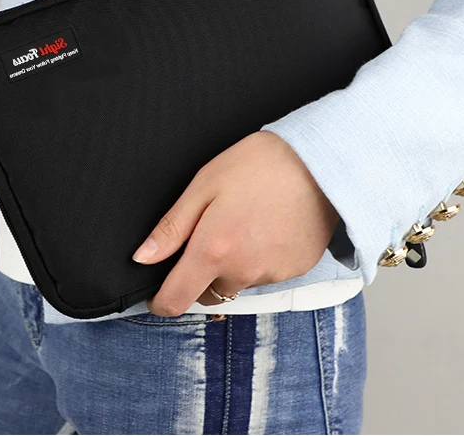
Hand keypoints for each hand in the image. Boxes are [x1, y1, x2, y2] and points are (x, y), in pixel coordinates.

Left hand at [133, 130, 339, 315]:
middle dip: (200, 274)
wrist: (319, 161)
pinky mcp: (297, 269)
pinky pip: (267, 274)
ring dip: (233, 265)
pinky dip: (261, 258)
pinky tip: (268, 227)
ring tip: (245, 222)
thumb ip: (171, 228)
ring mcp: (272, 274)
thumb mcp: (204, 186)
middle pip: (207, 293)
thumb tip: (143, 257)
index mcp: (213, 251)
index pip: (176, 300)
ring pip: (238, 282)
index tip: (156, 294)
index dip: (160, 301)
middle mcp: (243, 271)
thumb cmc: (259, 165)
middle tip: (211, 233)